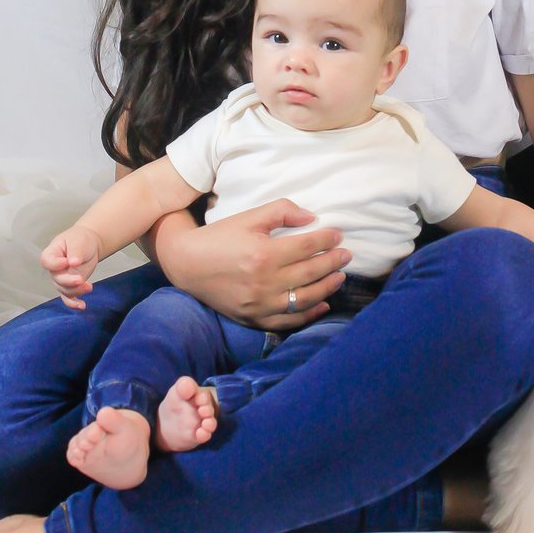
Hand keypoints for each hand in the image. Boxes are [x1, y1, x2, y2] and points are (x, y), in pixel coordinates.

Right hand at [40, 225, 103, 310]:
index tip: (66, 262)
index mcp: (51, 253)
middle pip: (56, 279)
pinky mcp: (71, 285)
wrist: (89, 244)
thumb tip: (73, 262)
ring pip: (64, 289)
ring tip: (89, 287)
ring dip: (76, 291)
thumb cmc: (80, 239)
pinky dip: (73, 303)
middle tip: (80, 279)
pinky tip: (81, 305)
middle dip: (68, 281)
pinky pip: (68, 297)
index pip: (47, 261)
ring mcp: (62, 278)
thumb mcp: (78, 241)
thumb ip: (75, 251)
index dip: (55, 264)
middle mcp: (54, 268)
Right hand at [150, 199, 351, 330]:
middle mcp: (264, 283)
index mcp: (264, 255)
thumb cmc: (219, 237)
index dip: (326, 240)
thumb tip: (311, 217)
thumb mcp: (249, 217)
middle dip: (333, 262)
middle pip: (310, 273)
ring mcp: (260, 304)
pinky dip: (309, 314)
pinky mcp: (254, 318)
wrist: (187, 264)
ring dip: (327, 288)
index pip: (307, 247)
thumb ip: (281, 211)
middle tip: (347, 255)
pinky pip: (288, 321)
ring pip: (304, 299)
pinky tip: (323, 304)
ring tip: (340, 277)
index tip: (338, 235)